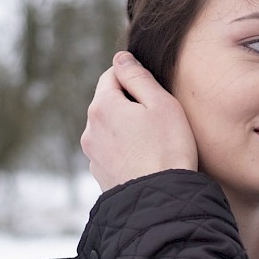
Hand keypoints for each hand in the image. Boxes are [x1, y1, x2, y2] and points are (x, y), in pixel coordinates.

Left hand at [81, 51, 197, 190]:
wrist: (161, 200)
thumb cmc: (168, 148)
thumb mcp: (161, 104)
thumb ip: (138, 76)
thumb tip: (121, 58)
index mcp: (103, 106)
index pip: (112, 75)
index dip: (134, 78)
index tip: (155, 91)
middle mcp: (90, 128)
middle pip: (109, 102)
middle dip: (130, 104)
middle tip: (160, 118)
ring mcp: (92, 153)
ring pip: (109, 127)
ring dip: (127, 128)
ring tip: (155, 142)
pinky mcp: (100, 174)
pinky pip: (112, 151)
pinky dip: (125, 150)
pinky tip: (146, 159)